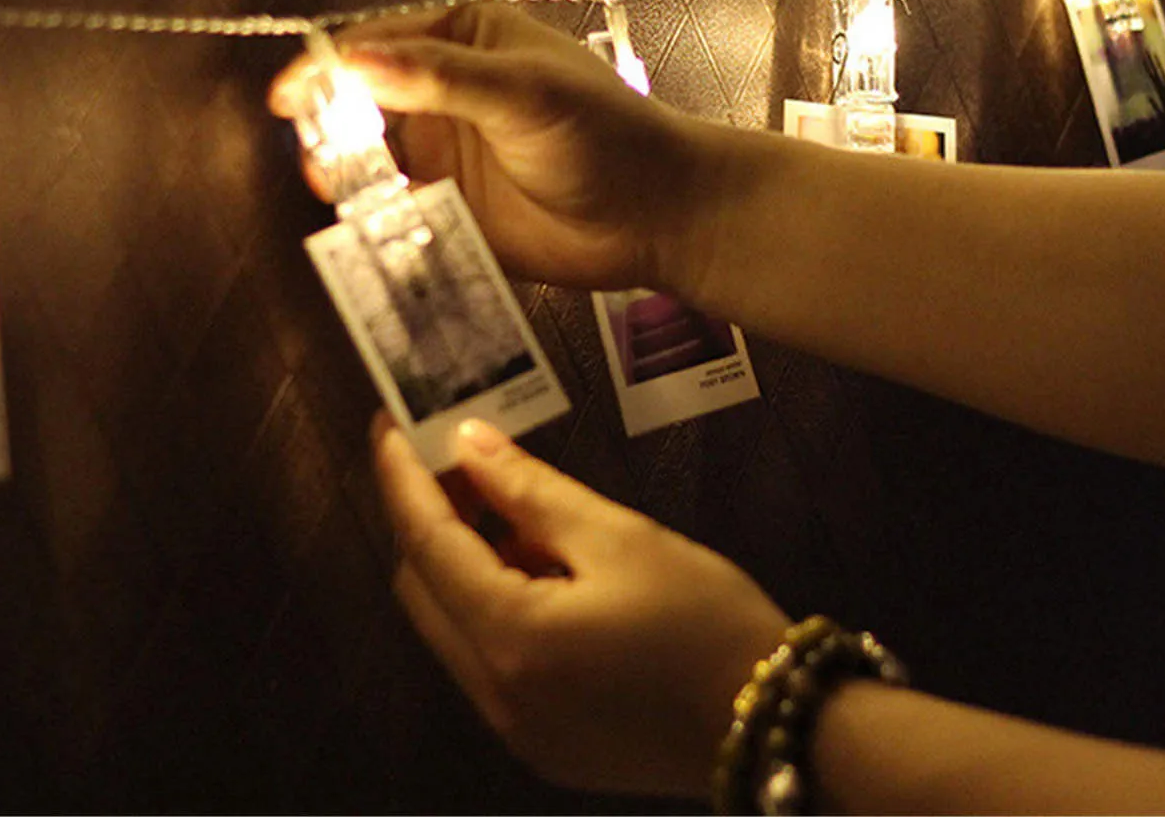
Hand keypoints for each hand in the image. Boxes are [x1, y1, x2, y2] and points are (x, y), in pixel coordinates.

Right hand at [269, 3, 718, 297]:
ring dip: (345, 174)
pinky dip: (370, 218)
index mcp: (465, 40)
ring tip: (339, 191)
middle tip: (319, 157)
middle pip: (361, 102)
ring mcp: (447, 153)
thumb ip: (437, 78)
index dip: (327, 69)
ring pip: (369, 160)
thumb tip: (353, 62)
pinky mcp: (451, 211)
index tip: (290, 100)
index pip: (376, 43)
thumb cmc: (604, 135)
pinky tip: (366, 227)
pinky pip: (392, 212)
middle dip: (330, 125)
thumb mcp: (522, 92)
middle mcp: (446, 92)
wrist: (658, 215)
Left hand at [375, 412, 788, 798]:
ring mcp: (515, 728)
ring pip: (451, 626)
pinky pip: (486, 659)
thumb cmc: (705, 621)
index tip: (391, 423)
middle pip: (421, 589)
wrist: (773, 726)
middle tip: (452, 453)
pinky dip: (490, 602)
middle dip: (425, 516)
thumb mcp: (620, 537)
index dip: (401, 476)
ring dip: (458, 559)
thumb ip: (532, 490)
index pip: (426, 542)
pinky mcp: (542, 742)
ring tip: (500, 495)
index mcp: (510, 638)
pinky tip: (536, 561)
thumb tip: (468, 443)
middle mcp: (495, 694)